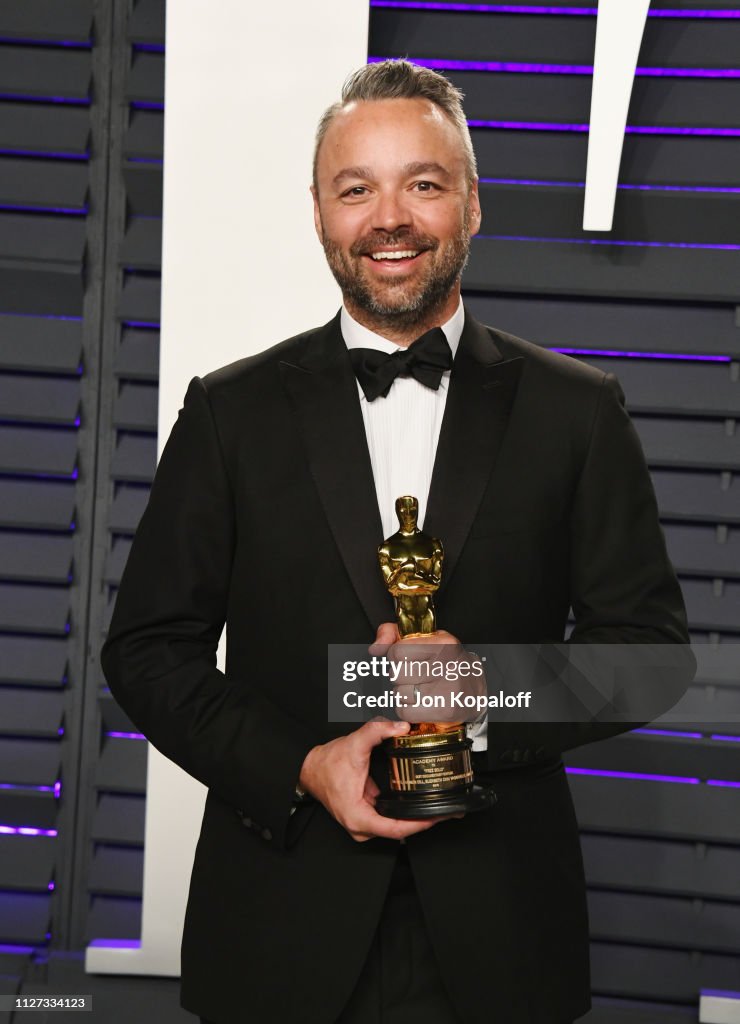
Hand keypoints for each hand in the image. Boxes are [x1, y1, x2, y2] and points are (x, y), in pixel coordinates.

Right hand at [298, 719, 457, 841]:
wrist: (310, 768)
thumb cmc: (327, 764)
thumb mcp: (354, 744)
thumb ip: (377, 731)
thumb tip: (400, 727)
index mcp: (358, 817)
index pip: (396, 830)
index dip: (420, 824)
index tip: (437, 817)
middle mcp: (361, 828)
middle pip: (399, 831)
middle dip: (423, 821)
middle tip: (447, 812)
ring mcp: (363, 826)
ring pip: (395, 828)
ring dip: (415, 819)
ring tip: (437, 809)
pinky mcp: (365, 819)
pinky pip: (389, 821)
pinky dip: (404, 815)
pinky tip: (418, 806)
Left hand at [370, 623, 486, 722]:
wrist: (474, 688)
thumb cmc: (445, 661)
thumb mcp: (425, 638)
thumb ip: (394, 634)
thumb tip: (375, 648)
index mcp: (442, 644)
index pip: (398, 652)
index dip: (396, 656)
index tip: (407, 658)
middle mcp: (446, 666)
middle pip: (397, 674)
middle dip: (399, 675)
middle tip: (413, 674)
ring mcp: (446, 690)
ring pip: (399, 694)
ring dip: (403, 692)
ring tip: (418, 688)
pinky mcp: (444, 711)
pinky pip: (405, 712)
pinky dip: (407, 708)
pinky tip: (419, 702)